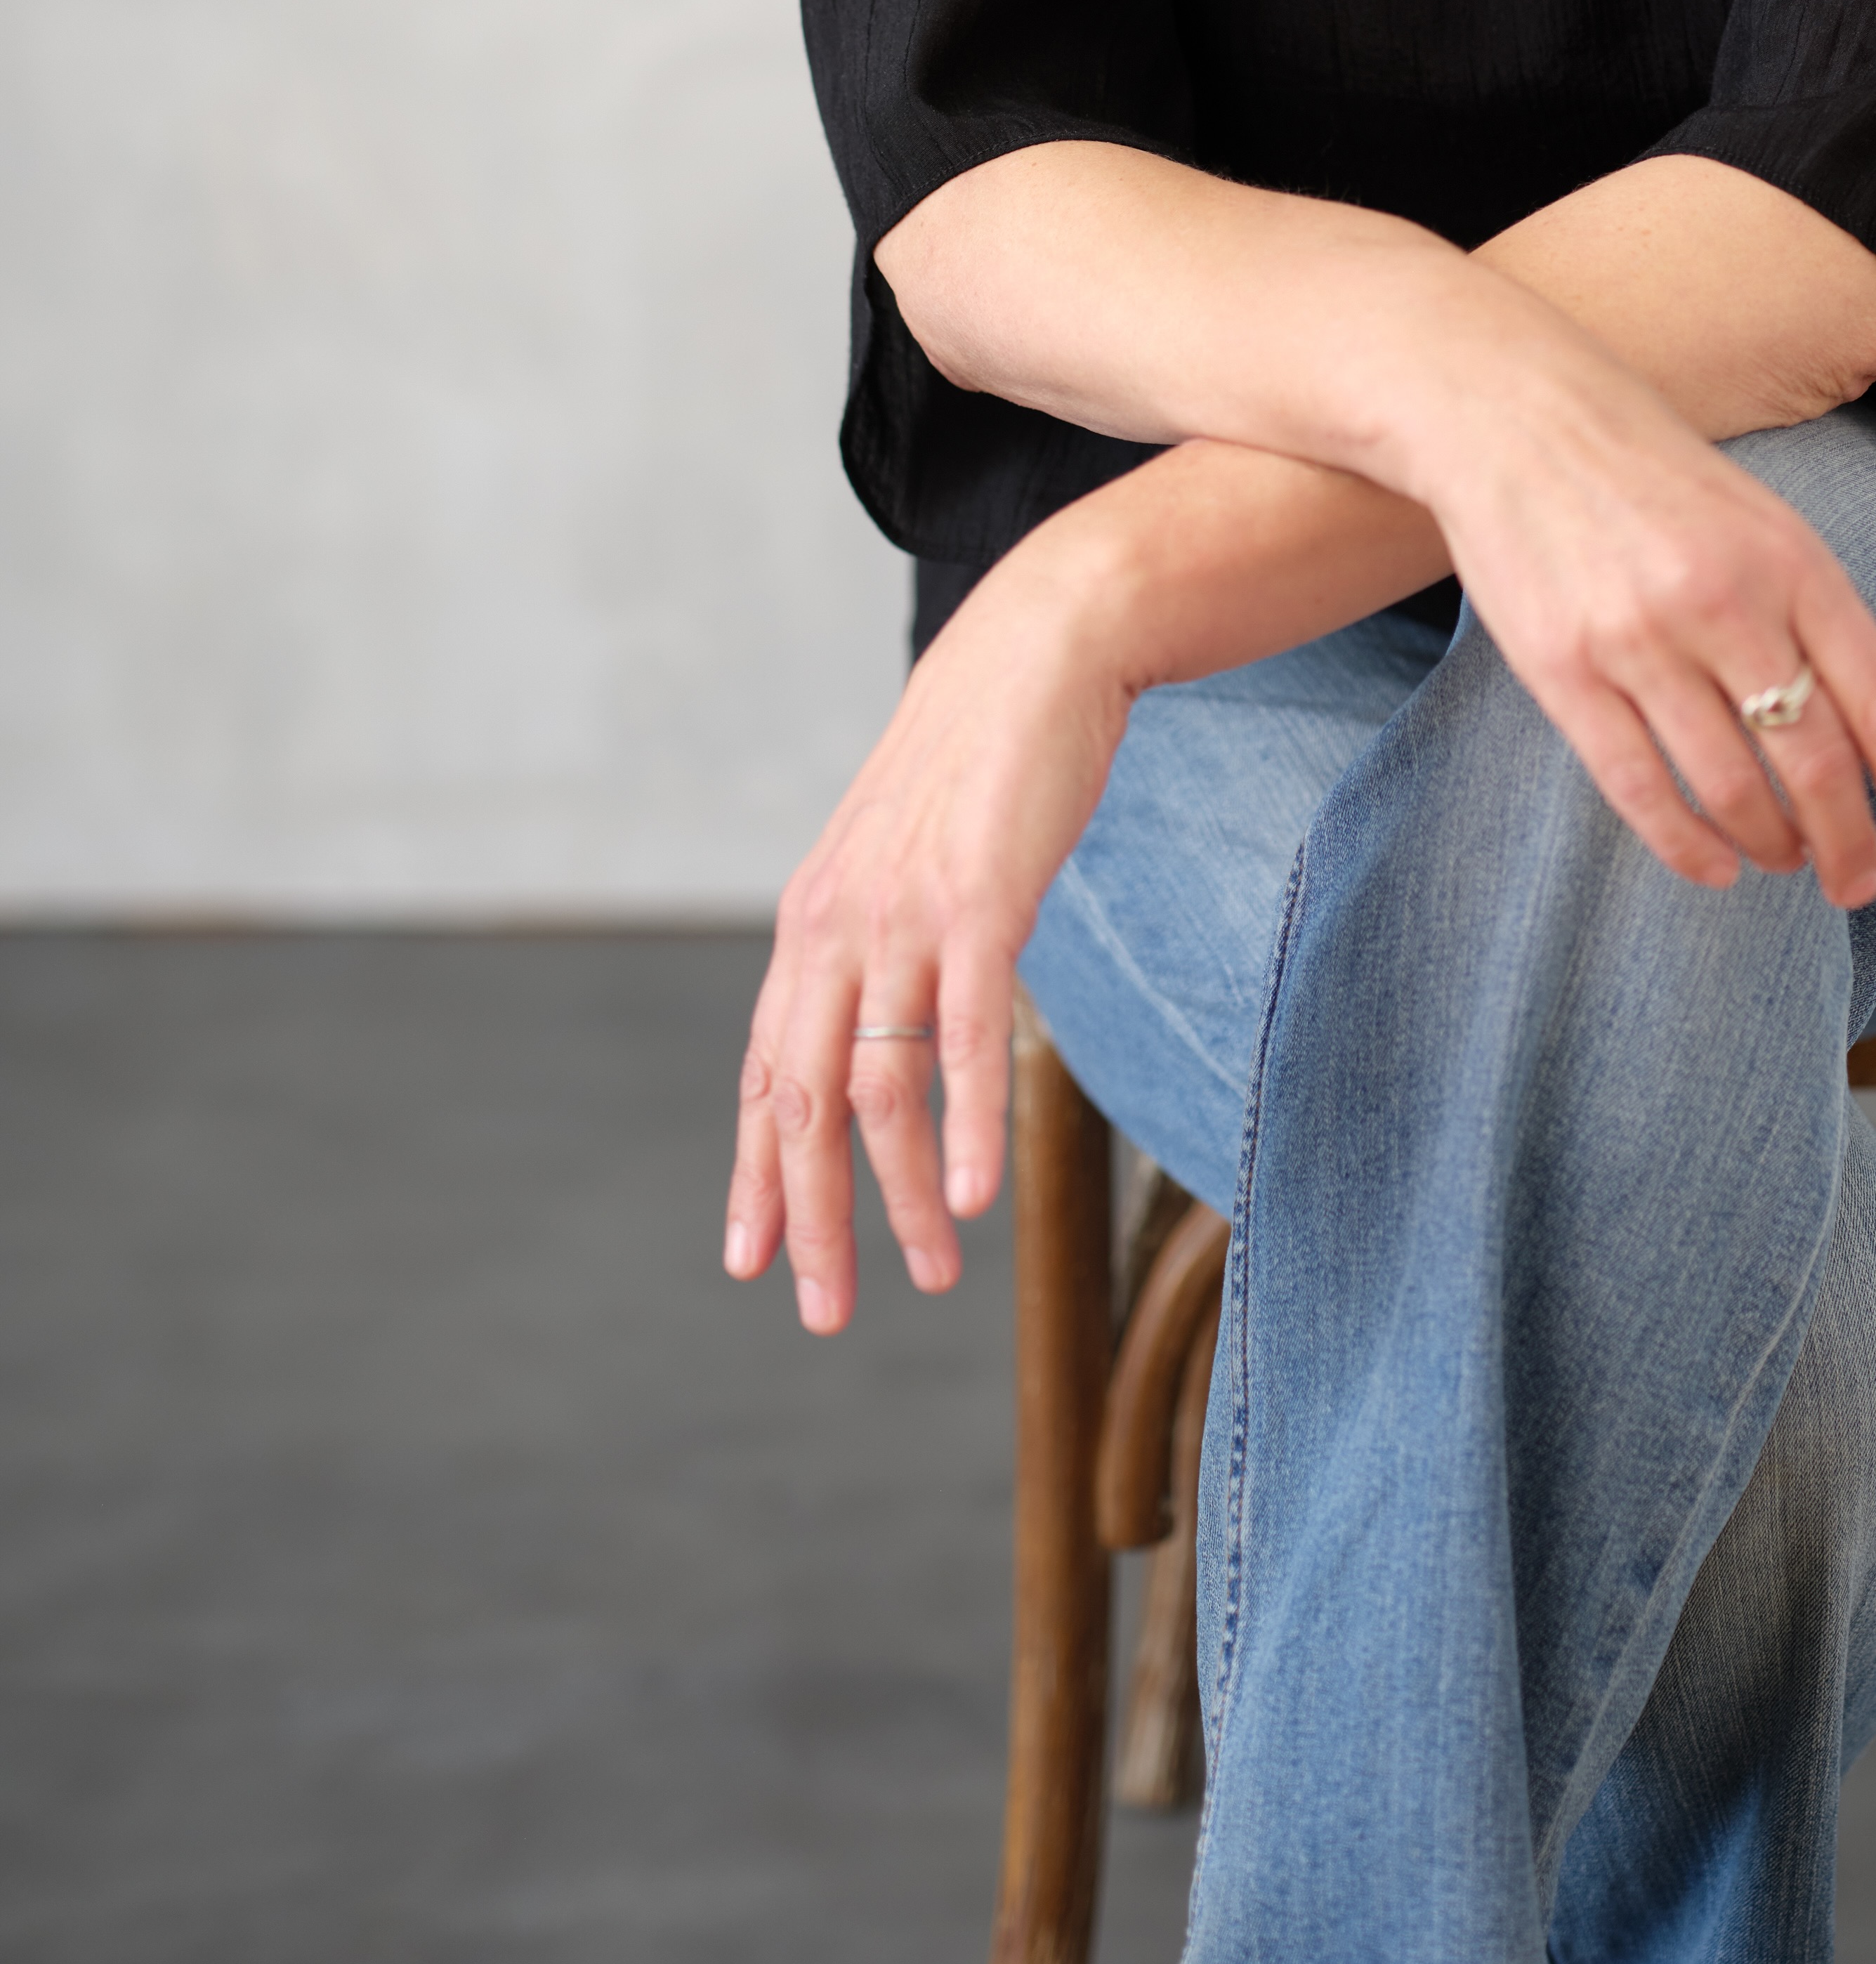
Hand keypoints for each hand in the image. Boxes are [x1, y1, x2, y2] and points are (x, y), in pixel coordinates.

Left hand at [722, 528, 1131, 1337]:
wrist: (1036, 654)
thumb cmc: (980, 761)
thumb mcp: (904, 855)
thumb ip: (881, 934)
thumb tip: (887, 1014)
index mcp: (813, 922)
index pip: (766, 1073)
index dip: (754, 1172)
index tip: (751, 1259)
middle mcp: (839, 927)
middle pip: (802, 1105)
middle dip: (809, 1219)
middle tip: (824, 1309)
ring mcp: (905, 918)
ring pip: (881, 1091)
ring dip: (901, 1198)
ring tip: (927, 1272)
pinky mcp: (980, 905)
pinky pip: (963, 1038)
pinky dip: (966, 1128)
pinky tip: (975, 1198)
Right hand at [1401, 300, 1875, 918]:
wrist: (1515, 415)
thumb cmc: (1653, 478)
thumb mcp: (1762, 524)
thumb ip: (1814, 619)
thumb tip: (1872, 739)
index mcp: (1794, 562)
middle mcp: (1726, 602)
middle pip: (1817, 761)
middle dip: (1852, 845)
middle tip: (1858, 887)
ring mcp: (1641, 638)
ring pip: (1731, 786)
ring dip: (1772, 844)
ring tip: (1784, 859)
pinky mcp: (1564, 669)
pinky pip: (1640, 788)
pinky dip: (1687, 845)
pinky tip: (1714, 866)